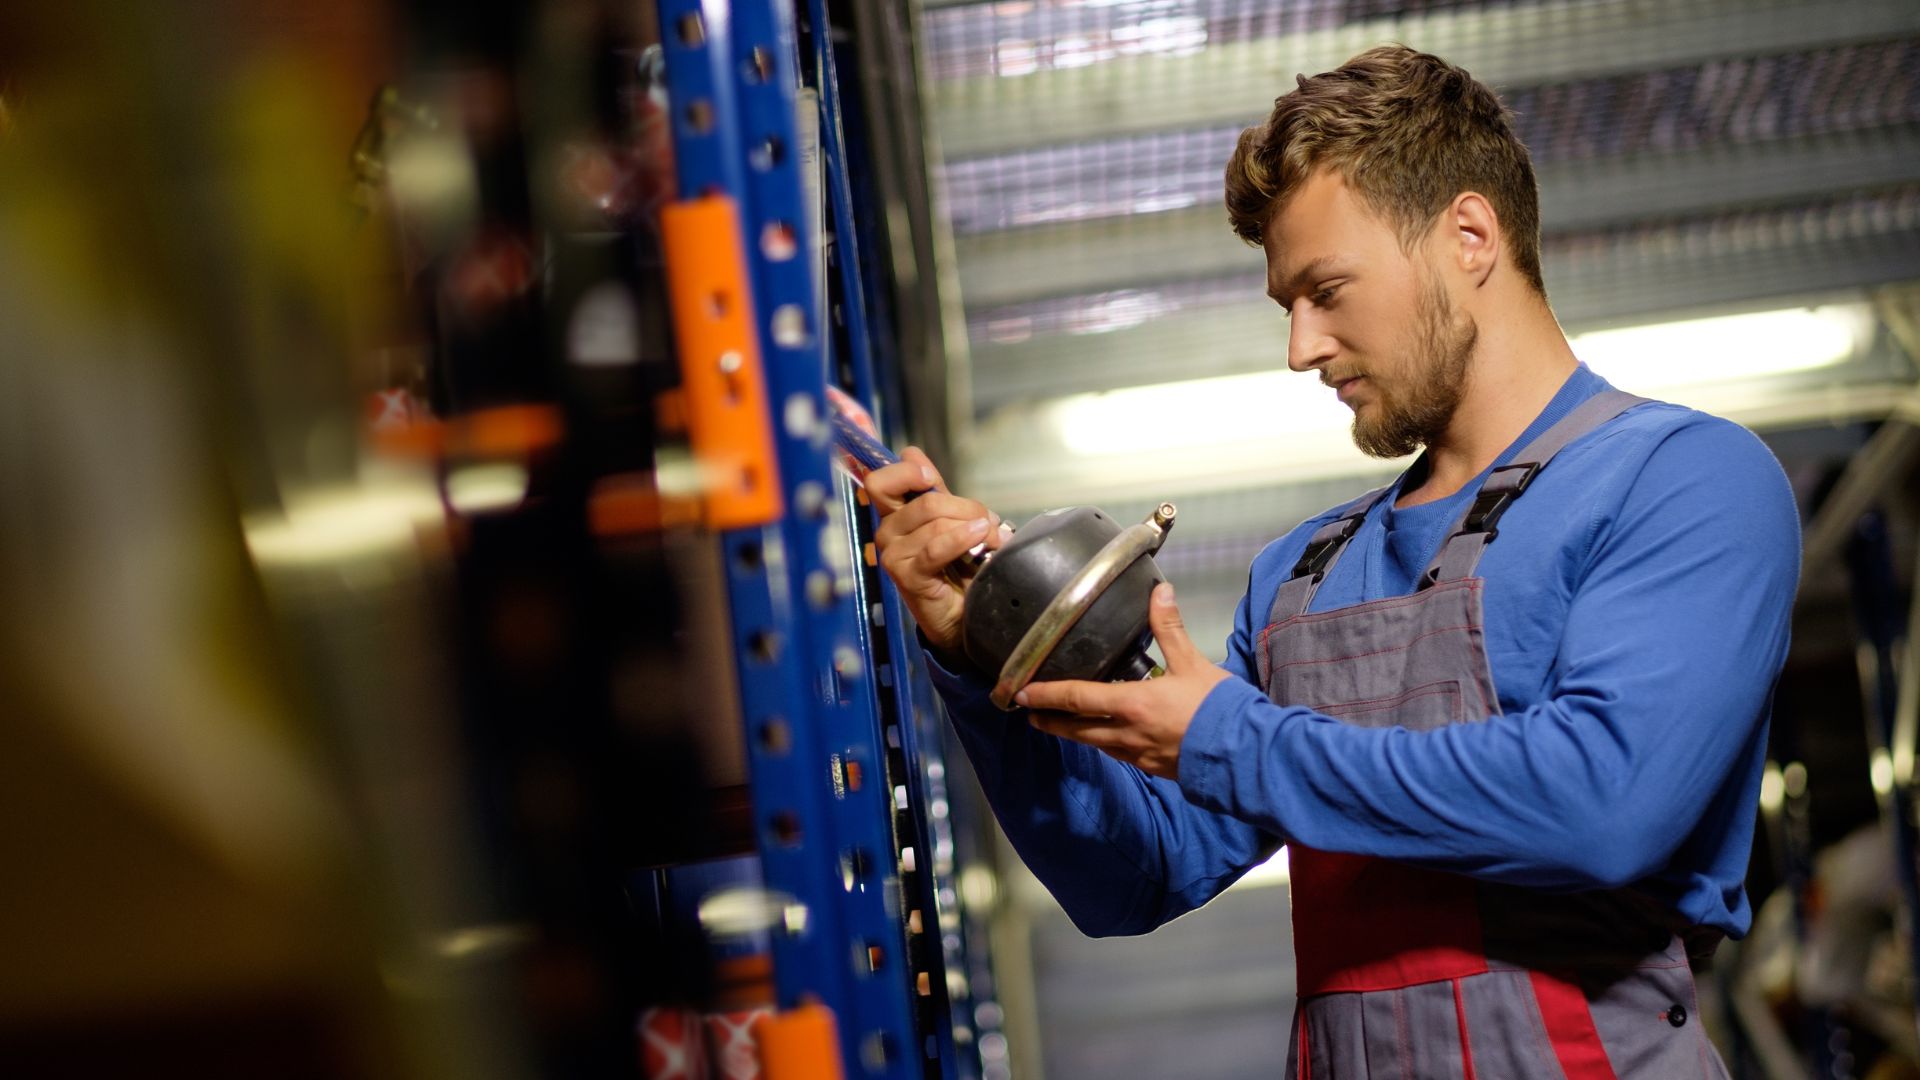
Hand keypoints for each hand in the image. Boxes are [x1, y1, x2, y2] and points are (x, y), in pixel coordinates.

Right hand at [867, 447, 1006, 651]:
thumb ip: (932, 490)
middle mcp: (886, 533)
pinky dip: (963, 540)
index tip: (932, 480)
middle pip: (924, 502)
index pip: (880, 481)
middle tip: (988, 521)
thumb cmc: (955, 566)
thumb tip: (911, 453)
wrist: (962, 612)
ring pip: (936, 523)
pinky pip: (936, 548)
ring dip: (974, 527)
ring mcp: (893, 555)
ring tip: (992, 539)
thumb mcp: (948, 520)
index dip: (906, 473)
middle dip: (965, 507)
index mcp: (893, 515)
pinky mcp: (907, 576)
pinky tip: (982, 539)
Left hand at [1018, 583, 1229, 779]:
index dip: (1046, 695)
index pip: (1077, 698)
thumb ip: (1170, 627)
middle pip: (1076, 729)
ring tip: (1058, 725)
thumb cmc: (1219, 710)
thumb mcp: (1193, 662)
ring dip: (1073, 734)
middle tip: (1028, 713)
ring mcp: (1138, 754)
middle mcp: (1127, 733)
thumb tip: (1160, 592)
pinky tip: (1104, 739)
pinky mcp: (1153, 767)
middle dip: (1050, 720)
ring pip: (1094, 744)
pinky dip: (1102, 744)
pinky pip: (1118, 755)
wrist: (1245, 755)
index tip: (1022, 693)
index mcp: (1132, 705)